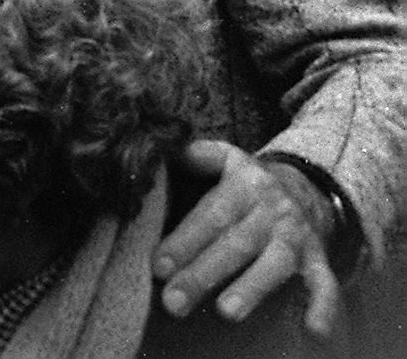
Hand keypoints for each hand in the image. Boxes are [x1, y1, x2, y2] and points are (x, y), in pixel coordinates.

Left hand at [151, 141, 342, 335]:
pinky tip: (314, 331)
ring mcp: (298, 236)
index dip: (184, 241)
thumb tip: (167, 154)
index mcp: (245, 183)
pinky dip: (323, 307)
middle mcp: (272, 209)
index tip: (159, 267)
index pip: (211, 214)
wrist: (309, 188)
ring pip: (276, 263)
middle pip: (236, 243)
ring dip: (252, 288)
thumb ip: (198, 156)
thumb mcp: (228, 159)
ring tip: (226, 312)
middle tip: (174, 301)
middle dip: (203, 274)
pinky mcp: (319, 260)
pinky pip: (326, 284)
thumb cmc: (252, 183)